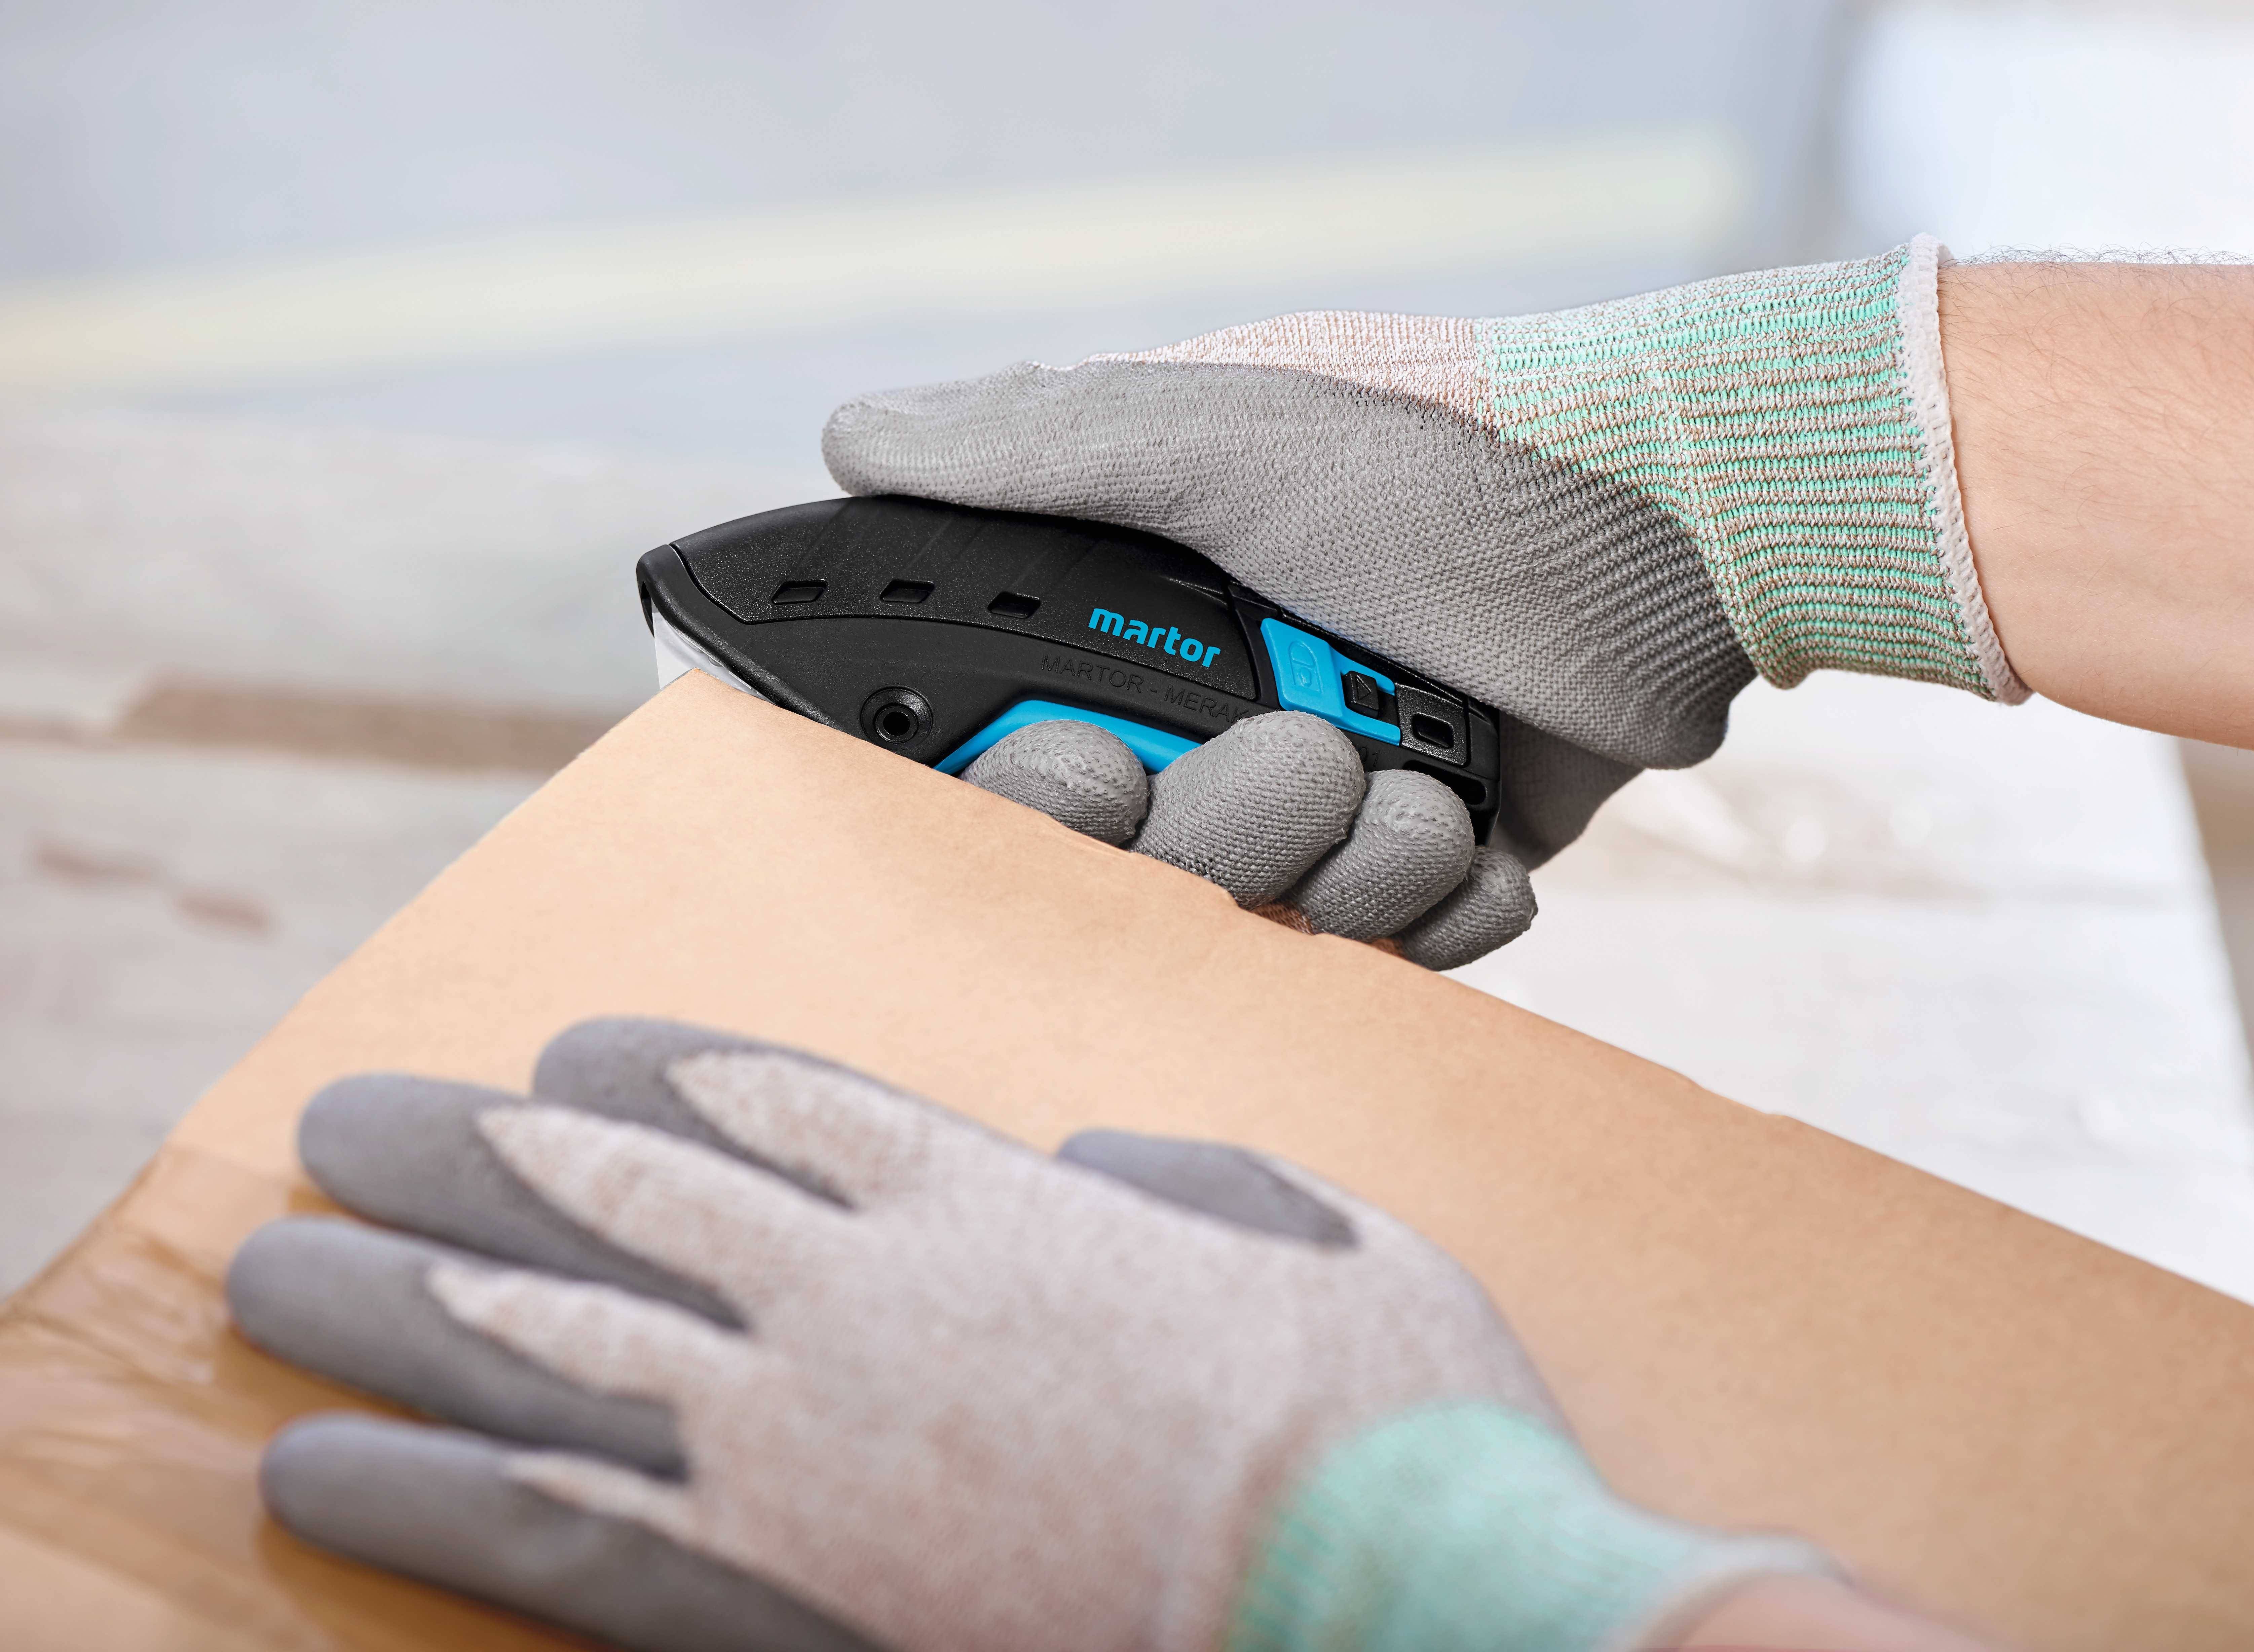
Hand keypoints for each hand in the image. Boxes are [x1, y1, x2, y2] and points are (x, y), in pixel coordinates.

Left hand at [227, 1018, 1833, 1651]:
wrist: (1402, 1593)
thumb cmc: (1392, 1429)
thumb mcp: (1329, 1237)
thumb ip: (1194, 1188)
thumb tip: (1104, 1167)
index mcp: (995, 1208)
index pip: (773, 1104)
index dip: (641, 1073)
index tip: (551, 1055)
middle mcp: (866, 1300)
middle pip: (610, 1198)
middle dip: (459, 1158)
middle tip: (338, 1124)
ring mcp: (804, 1443)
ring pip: (537, 1342)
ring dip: (389, 1304)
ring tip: (271, 1270)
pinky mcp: (770, 1590)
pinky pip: (542, 1529)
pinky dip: (416, 1494)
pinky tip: (311, 1471)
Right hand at [824, 238, 2025, 876]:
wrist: (1670, 527)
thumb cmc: (1447, 453)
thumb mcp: (1224, 424)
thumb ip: (1035, 446)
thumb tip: (854, 440)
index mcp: (1148, 625)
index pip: (1024, 761)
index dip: (1042, 800)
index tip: (1097, 770)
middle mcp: (1226, 714)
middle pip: (1152, 874)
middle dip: (1228, 830)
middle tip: (1305, 752)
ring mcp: (1335, 791)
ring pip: (1279, 929)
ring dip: (1356, 868)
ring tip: (1419, 774)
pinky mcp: (1439, 853)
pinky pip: (1404, 953)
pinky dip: (1445, 906)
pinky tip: (1475, 827)